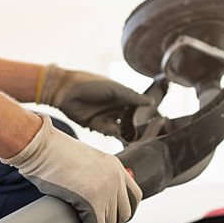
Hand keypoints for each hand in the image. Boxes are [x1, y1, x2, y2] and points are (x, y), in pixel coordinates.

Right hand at [1, 115, 140, 222]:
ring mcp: (105, 190)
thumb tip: (91, 193)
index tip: (112, 218)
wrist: (40, 146)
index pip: (135, 196)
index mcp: (115, 166)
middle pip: (124, 214)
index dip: (125, 212)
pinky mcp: (91, 202)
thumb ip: (94, 174)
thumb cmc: (52, 152)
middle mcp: (115, 178)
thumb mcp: (84, 159)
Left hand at [37, 64, 155, 137]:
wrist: (66, 91)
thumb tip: (151, 102)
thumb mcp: (114, 89)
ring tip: (137, 138)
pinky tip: (121, 135)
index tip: (157, 121)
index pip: (138, 107)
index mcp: (122, 96)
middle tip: (148, 134)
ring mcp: (106, 117)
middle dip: (138, 127)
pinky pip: (108, 132)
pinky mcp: (96, 125)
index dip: (146, 114)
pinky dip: (114, 134)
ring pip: (120, 128)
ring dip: (127, 133)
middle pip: (130, 120)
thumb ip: (132, 96)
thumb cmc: (91, 84)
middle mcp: (115, 107)